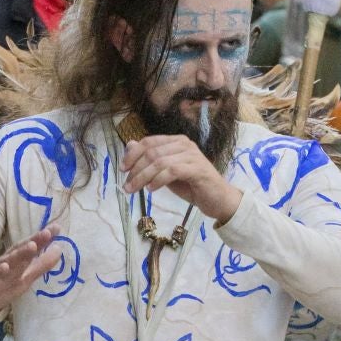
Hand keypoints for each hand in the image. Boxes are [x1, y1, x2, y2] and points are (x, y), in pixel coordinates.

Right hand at [0, 227, 62, 324]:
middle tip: (47, 232)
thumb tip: (59, 250)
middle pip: (20, 251)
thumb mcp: (24, 278)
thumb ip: (40, 265)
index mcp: (16, 262)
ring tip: (32, 246)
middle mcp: (6, 264)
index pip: (30, 247)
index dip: (43, 239)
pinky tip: (5, 267)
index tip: (57, 227)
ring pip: (7, 262)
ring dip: (19, 254)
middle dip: (33, 242)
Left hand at [122, 135, 241, 223]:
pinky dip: (158, 180)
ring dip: (143, 177)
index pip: (150, 142)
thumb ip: (151, 161)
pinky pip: (172, 171)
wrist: (218, 199)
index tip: (122, 169)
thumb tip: (129, 145)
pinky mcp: (197, 169)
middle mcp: (184, 144)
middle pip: (152, 151)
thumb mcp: (166, 173)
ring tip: (134, 189)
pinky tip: (150, 189)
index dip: (133, 154)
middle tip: (126, 185)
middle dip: (135, 168)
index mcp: (177, 141)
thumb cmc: (192, 186)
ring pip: (159, 162)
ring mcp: (192, 155)